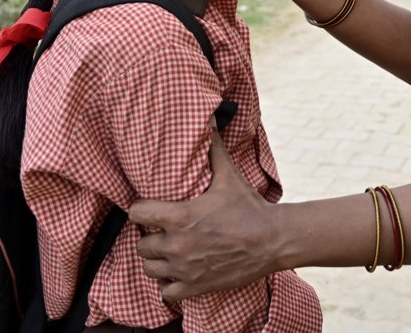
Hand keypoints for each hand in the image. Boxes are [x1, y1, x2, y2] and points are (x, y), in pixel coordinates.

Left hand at [131, 132, 280, 300]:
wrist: (273, 241)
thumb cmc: (249, 207)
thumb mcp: (229, 176)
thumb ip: (213, 149)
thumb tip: (210, 118)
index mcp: (179, 217)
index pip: (137, 213)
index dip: (141, 209)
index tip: (149, 208)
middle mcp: (177, 245)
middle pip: (141, 244)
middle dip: (149, 236)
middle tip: (162, 231)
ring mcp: (185, 269)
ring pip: (150, 269)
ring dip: (157, 260)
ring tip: (168, 251)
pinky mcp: (196, 287)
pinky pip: (166, 292)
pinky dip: (169, 284)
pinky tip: (179, 272)